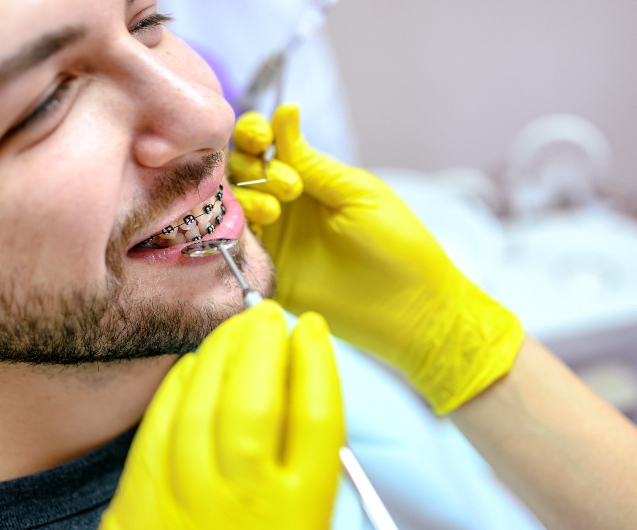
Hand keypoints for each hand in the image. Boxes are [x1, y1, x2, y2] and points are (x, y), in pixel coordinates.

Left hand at [99, 301, 343, 529]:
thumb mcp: (307, 524)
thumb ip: (304, 468)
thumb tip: (296, 385)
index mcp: (299, 512)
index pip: (316, 415)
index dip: (316, 360)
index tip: (312, 329)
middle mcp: (245, 502)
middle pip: (258, 397)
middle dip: (265, 343)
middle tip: (270, 315)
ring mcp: (188, 501)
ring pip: (205, 403)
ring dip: (222, 353)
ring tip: (236, 329)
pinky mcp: (143, 502)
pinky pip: (161, 427)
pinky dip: (178, 387)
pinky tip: (194, 364)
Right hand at [229, 105, 522, 413]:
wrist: (407, 308)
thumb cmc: (396, 244)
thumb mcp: (355, 192)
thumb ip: (311, 161)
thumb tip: (284, 111)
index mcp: (309, 175)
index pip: (264, 142)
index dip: (253, 132)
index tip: (262, 138)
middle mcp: (283, 201)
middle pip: (240, 168)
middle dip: (249, 165)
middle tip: (287, 186)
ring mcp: (272, 235)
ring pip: (231, 203)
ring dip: (246, 197)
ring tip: (275, 212)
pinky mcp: (264, 268)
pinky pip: (232, 242)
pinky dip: (231, 229)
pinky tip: (251, 227)